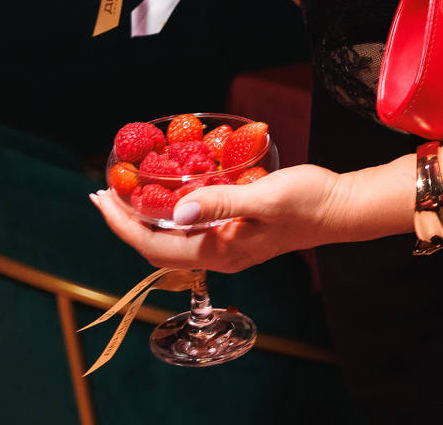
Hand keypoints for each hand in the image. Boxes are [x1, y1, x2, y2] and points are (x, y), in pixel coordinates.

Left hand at [88, 165, 343, 274]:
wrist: (342, 208)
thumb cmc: (309, 201)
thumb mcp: (265, 197)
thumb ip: (221, 203)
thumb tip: (175, 211)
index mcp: (220, 251)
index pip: (153, 244)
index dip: (121, 223)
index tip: (100, 197)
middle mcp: (219, 254)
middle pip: (155, 246)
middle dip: (125, 221)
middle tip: (105, 191)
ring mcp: (228, 245)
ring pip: (171, 239)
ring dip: (145, 217)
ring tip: (129, 190)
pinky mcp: (237, 232)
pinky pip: (191, 228)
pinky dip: (170, 211)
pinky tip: (172, 189)